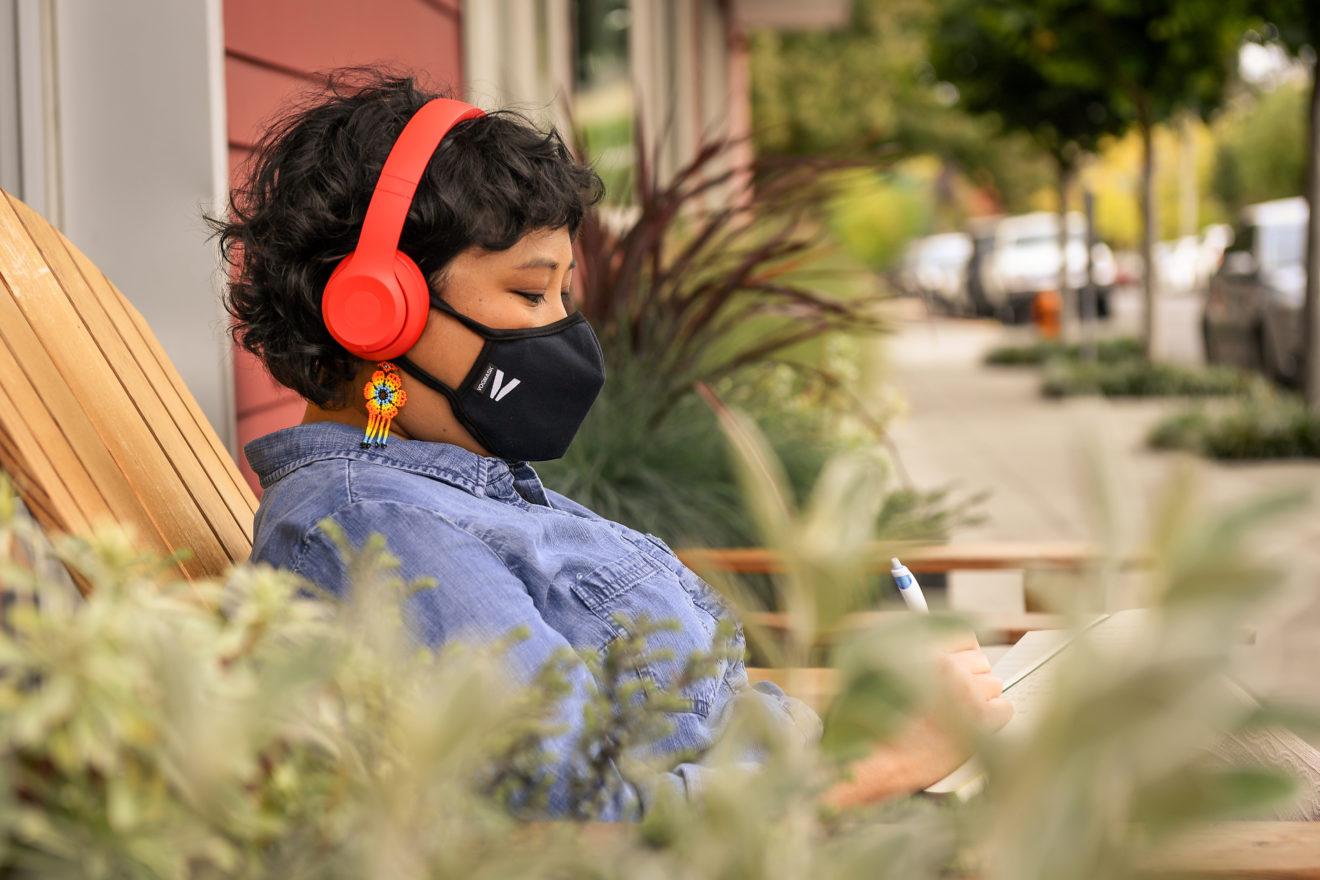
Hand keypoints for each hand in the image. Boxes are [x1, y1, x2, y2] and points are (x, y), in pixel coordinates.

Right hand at [823, 631, 1011, 808]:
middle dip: (971, 678)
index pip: (965, 639)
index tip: (960, 667)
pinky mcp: (979, 718)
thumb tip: (949, 656)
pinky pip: (1004, 708)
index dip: (963, 656)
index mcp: (924, 650)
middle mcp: (947, 666)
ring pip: (994, 683)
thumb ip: (920, 658)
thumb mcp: (891, 673)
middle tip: (955, 697)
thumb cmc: (881, 722)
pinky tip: (974, 726)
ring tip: (960, 714)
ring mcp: (965, 690)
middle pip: (981, 661)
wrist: (880, 758)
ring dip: (982, 698)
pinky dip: (994, 717)